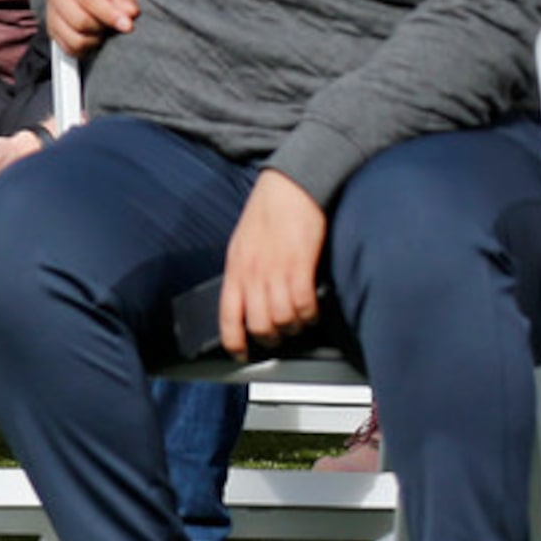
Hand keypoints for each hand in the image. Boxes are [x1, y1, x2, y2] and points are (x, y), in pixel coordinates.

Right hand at [45, 0, 138, 54]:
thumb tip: (130, 14)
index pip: (89, 0)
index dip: (110, 15)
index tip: (128, 26)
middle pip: (80, 22)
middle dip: (103, 28)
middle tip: (114, 24)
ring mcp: (51, 13)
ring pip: (74, 40)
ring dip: (95, 40)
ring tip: (103, 30)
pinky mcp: (52, 30)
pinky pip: (69, 48)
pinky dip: (85, 49)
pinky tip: (94, 37)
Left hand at [217, 168, 328, 358]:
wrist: (290, 187)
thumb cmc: (268, 212)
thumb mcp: (244, 244)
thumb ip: (245, 272)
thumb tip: (248, 299)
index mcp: (235, 269)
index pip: (227, 316)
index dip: (233, 341)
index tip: (240, 353)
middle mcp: (252, 273)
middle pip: (258, 325)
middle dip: (271, 338)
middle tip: (281, 335)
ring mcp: (275, 271)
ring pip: (282, 320)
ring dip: (294, 326)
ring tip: (300, 320)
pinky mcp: (300, 266)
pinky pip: (304, 305)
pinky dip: (310, 313)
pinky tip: (313, 309)